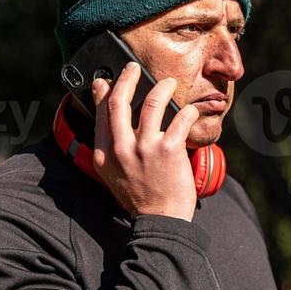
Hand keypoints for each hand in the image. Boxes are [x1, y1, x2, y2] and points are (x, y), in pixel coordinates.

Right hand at [91, 61, 201, 222]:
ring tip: (168, 83)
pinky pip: (179, 119)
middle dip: (127, 79)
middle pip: (120, 102)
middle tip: (134, 68)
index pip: (101, 114)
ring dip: (162, 87)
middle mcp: (121, 149)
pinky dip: (187, 111)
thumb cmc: (139, 197)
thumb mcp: (113, 174)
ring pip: (152, 103)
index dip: (103, 92)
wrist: (160, 220)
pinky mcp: (169, 150)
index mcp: (103, 154)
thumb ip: (110, 147)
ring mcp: (145, 148)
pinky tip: (190, 110)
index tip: (106, 80)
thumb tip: (110, 120)